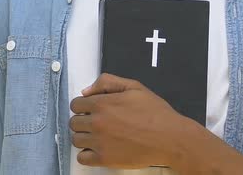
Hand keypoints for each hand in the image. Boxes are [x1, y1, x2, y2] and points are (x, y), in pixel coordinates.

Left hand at [69, 73, 190, 168]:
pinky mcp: (104, 160)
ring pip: (76, 140)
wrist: (169, 138)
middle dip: (83, 121)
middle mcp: (97, 123)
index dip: (84, 106)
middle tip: (98, 122)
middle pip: (74, 123)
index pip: (76, 105)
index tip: (93, 110)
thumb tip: (85, 92)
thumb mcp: (134, 87)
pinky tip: (99, 148)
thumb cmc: (155, 111)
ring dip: (84, 136)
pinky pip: (82, 158)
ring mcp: (99, 143)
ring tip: (99, 136)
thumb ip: (107, 82)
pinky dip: (87, 154)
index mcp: (102, 103)